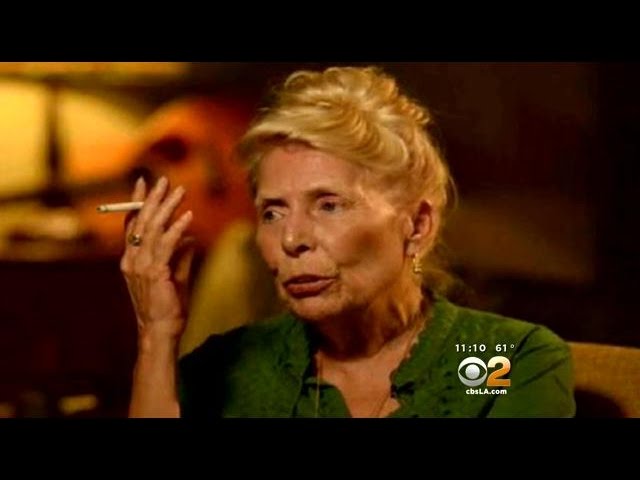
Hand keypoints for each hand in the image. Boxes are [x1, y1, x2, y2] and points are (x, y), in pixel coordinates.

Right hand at [120, 176, 195, 341]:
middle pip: (141, 221)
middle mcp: (132, 259)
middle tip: (164, 180)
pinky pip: (167, 244)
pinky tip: (187, 217)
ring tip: (180, 192)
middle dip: (154, 199)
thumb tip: (189, 237)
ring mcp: (141, 266)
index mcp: (132, 259)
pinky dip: (177, 228)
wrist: (161, 330)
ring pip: (153, 228)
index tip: (145, 183)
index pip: (132, 224)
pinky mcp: (155, 272)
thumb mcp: (175, 275)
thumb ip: (180, 255)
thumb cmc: (168, 305)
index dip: (138, 203)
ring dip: (168, 208)